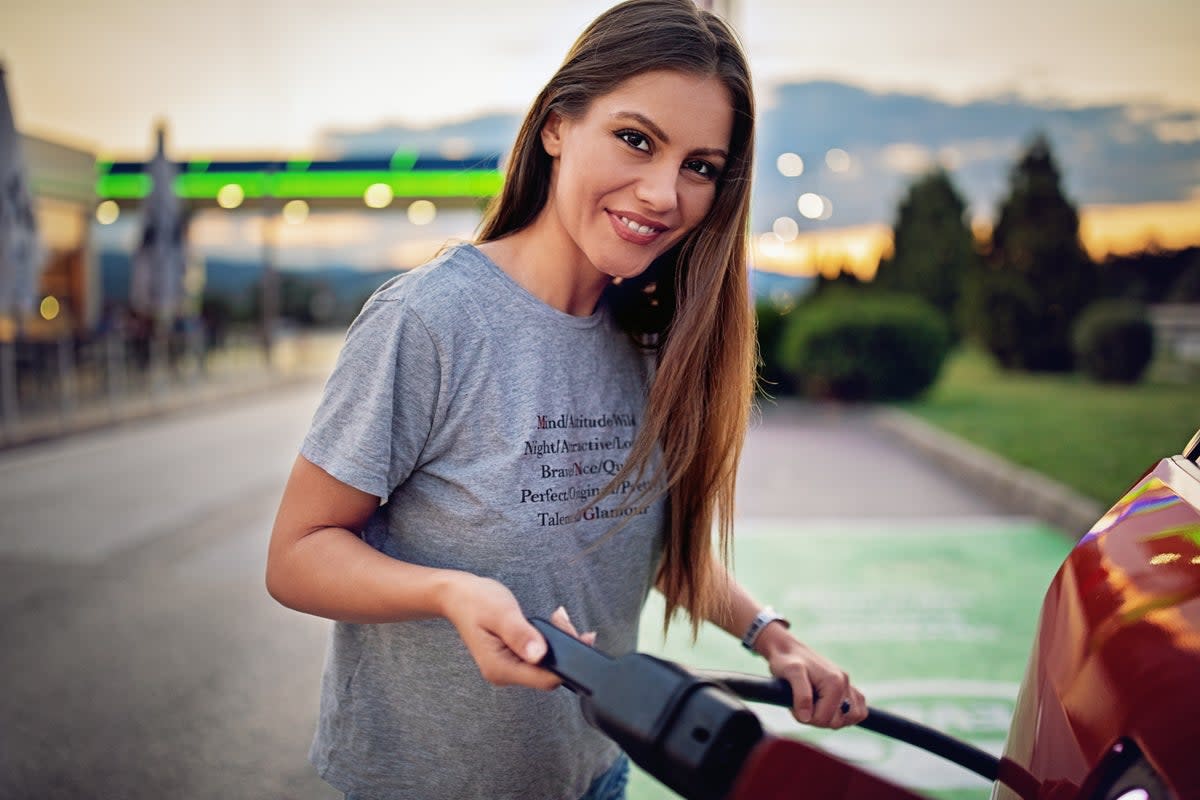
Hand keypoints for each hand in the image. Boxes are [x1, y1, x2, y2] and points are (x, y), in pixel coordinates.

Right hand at [441, 574, 592, 689]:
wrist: (457, 595)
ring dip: (558, 643)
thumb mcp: (501, 613)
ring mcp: (508, 668)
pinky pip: (539, 657)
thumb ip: (520, 634)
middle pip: (549, 673)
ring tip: (558, 617)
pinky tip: (552, 624)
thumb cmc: (475, 600)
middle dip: (565, 648)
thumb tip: (540, 654)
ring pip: (546, 665)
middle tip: (563, 618)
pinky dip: (549, 641)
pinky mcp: (513, 659)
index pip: (545, 679)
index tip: (579, 637)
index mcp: (499, 668)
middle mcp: (504, 674)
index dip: (567, 662)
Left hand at [755, 622, 866, 728]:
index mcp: (835, 682)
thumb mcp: (790, 673)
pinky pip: (858, 711)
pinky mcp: (847, 688)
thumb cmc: (786, 660)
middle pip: (838, 722)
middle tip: (802, 703)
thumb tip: (807, 717)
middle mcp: (845, 683)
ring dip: (831, 718)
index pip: (825, 719)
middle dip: (817, 718)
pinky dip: (845, 715)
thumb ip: (800, 694)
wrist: (787, 649)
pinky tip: (827, 706)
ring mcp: (848, 685)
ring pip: (851, 718)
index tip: (795, 704)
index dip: (806, 717)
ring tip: (814, 705)